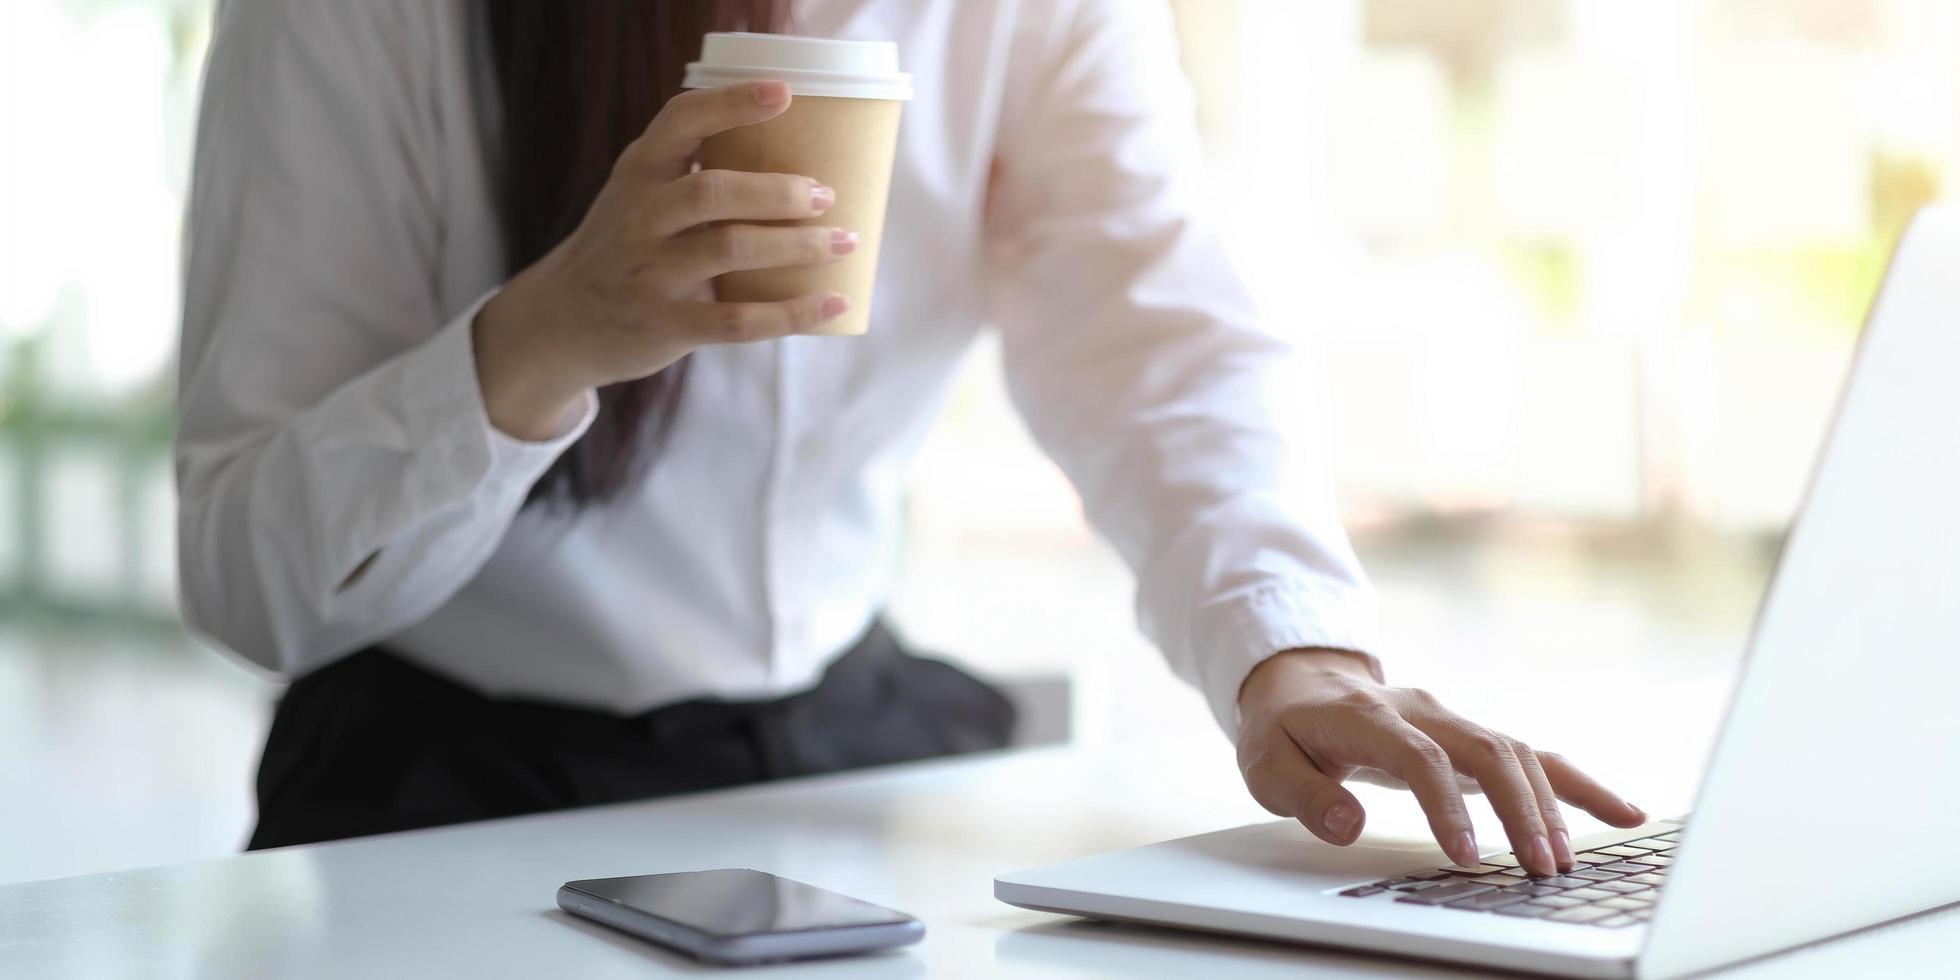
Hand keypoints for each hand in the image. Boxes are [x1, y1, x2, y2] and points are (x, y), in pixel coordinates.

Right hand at [473, 81, 856, 439]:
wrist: (567, 320)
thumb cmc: (627, 245)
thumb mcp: (641, 194)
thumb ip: (692, 170)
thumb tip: (797, 148)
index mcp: (639, 173)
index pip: (680, 122)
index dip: (732, 103)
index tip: (783, 94)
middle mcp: (639, 218)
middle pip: (713, 191)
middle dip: (778, 191)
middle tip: (826, 194)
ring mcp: (650, 273)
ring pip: (731, 249)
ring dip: (797, 245)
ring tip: (843, 242)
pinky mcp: (667, 325)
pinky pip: (739, 321)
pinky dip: (793, 313)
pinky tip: (833, 301)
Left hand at [1235, 648, 1646, 876]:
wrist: (1302, 683)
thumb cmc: (1285, 729)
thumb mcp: (1266, 763)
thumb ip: (1305, 794)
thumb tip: (1348, 825)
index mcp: (1369, 717)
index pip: (1418, 757)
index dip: (1446, 806)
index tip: (1466, 856)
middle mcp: (1423, 712)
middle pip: (1487, 751)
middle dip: (1520, 810)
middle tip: (1540, 869)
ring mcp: (1453, 721)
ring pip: (1517, 753)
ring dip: (1550, 807)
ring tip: (1565, 863)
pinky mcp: (1473, 738)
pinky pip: (1534, 757)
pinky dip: (1579, 785)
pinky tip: (1624, 814)